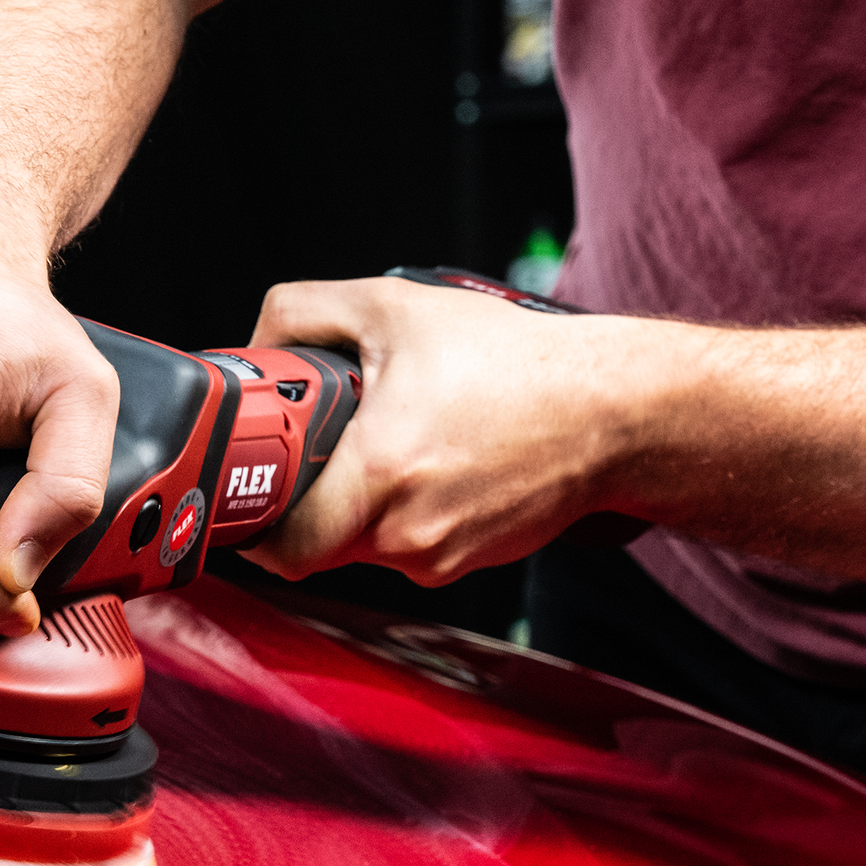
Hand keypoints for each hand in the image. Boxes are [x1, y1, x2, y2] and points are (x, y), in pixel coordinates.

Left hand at [242, 276, 645, 582]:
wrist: (610, 409)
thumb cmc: (513, 360)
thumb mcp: (391, 306)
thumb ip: (303, 312)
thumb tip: (259, 342)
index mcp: (381, 475)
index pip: (286, 546)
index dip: (258, 520)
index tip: (256, 488)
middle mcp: (409, 532)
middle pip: (321, 541)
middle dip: (311, 496)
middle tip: (323, 446)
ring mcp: (444, 555)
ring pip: (367, 542)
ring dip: (362, 500)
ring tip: (392, 439)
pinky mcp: (473, 560)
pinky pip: (412, 543)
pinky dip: (406, 508)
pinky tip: (433, 458)